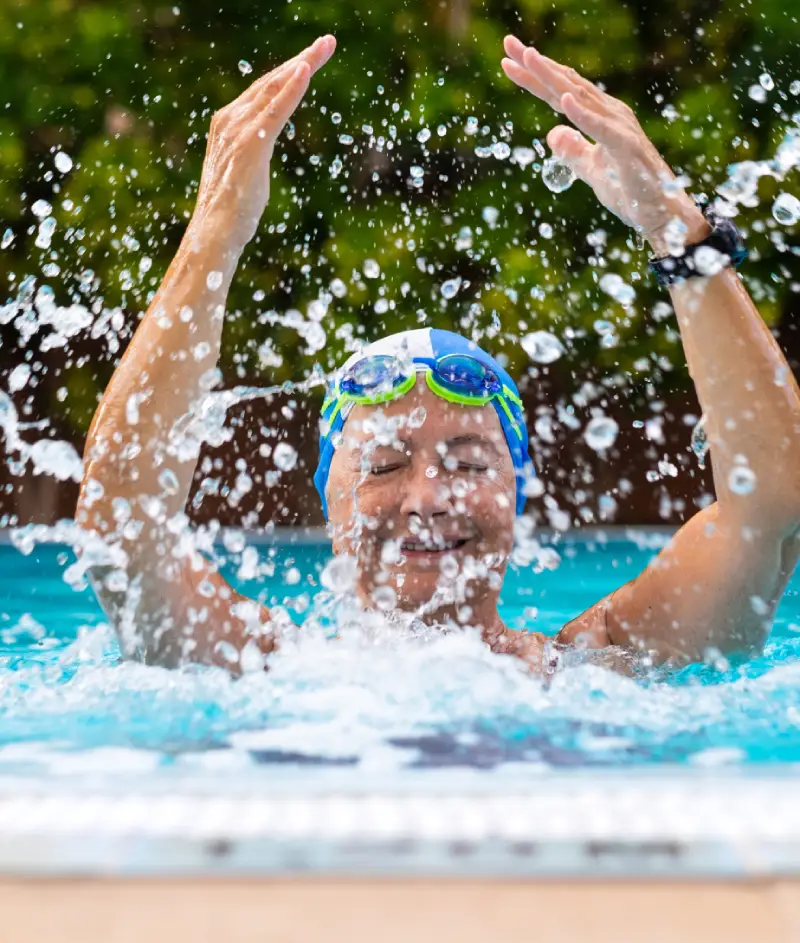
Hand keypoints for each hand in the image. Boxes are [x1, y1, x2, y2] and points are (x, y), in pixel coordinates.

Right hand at [192, 35, 335, 248]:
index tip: (310, 58)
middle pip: (271, 81)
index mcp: (227, 124)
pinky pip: (277, 108)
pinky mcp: (252, 143)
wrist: (214, 232)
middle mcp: (229, 119)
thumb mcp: (243, 173)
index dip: (288, 72)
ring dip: (304, 64)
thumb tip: (256, 155)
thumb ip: (251, 153)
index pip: (263, 90)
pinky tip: (307, 69)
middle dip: (302, 59)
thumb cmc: (231, 212)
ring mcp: (239, 129)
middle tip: (328, 43)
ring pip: (276, 88)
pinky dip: (292, 87)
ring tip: (325, 47)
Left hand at [501, 36, 707, 253]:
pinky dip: (581, 114)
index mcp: (599, 118)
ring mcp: (619, 127)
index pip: (559, 93)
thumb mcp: (591, 170)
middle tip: (509, 44)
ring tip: (530, 57)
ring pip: (579, 98)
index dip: (533, 77)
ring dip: (553, 78)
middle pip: (565, 86)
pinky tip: (563, 100)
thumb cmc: (630, 190)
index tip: (508, 60)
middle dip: (536, 65)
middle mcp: (609, 114)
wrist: (659, 213)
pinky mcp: (626, 147)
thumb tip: (552, 134)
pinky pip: (600, 128)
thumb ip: (573, 151)